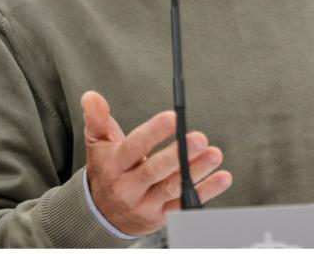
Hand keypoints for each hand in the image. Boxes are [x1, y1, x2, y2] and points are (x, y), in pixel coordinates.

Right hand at [81, 90, 232, 235]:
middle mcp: (128, 187)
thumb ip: (97, 120)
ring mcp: (144, 204)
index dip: (153, 133)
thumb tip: (91, 96)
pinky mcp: (160, 217)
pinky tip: (222, 178)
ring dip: (196, 172)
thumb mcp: (98, 145)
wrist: (100, 215)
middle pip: (154, 170)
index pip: (133, 147)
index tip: (172, 117)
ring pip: (171, 188)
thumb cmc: (107, 170)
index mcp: (114, 165)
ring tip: (215, 154)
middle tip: (200, 138)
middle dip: (178, 154)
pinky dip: (205, 192)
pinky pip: (183, 206)